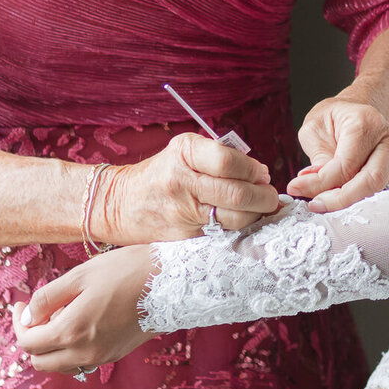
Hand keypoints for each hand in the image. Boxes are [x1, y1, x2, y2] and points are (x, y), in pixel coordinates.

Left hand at [15, 244, 159, 374]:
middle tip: (35, 313)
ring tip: (59, 317)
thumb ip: (47, 297)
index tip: (20, 304)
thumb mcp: (81, 275)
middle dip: (31, 338)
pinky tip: (80, 324)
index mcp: (71, 331)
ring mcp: (101, 357)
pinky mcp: (115, 354)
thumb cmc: (127, 271)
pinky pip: (81, 362)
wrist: (174, 283)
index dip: (18, 323)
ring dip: (51, 347)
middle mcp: (84, 352)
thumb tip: (28, 315)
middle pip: (40, 361)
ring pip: (60, 365)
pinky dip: (71, 349)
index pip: (27, 341)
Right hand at [99, 133, 281, 241]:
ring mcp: (183, 211)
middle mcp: (182, 181)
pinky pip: (224, 232)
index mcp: (184, 152)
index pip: (229, 162)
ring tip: (259, 207)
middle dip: (263, 196)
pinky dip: (240, 227)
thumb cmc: (161, 174)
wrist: (119, 204)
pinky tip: (244, 220)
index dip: (253, 170)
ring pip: (235, 218)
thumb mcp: (184, 152)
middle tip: (269, 195)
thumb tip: (260, 172)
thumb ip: (220, 156)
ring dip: (257, 214)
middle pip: (236, 193)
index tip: (262, 174)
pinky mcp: (185, 236)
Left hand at [288, 97, 388, 212]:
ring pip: (377, 189)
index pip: (347, 164)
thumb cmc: (335, 117)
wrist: (356, 110)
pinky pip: (378, 191)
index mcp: (366, 122)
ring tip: (323, 199)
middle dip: (341, 199)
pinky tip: (337, 193)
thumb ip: (318, 158)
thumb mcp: (314, 128)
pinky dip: (357, 197)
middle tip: (316, 204)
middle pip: (372, 180)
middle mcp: (388, 139)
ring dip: (348, 200)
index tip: (296, 188)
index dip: (321, 182)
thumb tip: (313, 187)